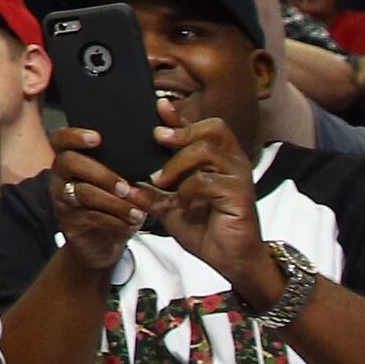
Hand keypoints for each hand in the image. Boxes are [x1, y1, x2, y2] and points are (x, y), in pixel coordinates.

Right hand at [47, 127, 153, 276]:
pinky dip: (113, 220)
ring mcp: (62, 198)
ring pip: (82, 192)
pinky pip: (88, 216)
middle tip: (127, 187)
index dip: (75, 135)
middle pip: (69, 162)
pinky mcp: (68, 221)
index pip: (61, 138)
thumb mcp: (129, 179)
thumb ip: (142, 156)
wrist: (105, 242)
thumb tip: (164, 126)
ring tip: (138, 211)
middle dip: (102, 173)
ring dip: (113, 201)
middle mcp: (61, 175)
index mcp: (74, 158)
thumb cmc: (119, 203)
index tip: (97, 138)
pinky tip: (131, 223)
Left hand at [153, 113, 274, 294]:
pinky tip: (179, 201)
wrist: (228, 258)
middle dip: (182, 130)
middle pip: (212, 128)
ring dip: (178, 162)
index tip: (158, 105)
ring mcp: (238, 177)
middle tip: (158, 139)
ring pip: (207, 150)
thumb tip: (124, 181)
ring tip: (160, 180)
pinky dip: (187, 188)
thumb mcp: (170, 205)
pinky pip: (208, 180)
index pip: (201, 127)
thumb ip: (152, 190)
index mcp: (216, 160)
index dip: (180, 116)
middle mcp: (231, 163)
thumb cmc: (203, 227)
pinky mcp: (240, 195)